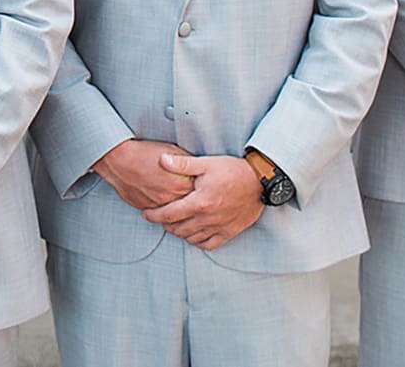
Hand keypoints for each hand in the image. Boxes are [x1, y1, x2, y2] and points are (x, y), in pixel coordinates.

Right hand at [93, 139, 196, 210]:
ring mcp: (157, 205)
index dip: (201, 191)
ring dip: (176, 208)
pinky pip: (158, 212)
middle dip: (191, 202)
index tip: (203, 189)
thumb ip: (186, 162)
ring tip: (178, 202)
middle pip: (188, 207)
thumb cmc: (143, 153)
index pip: (199, 194)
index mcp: (180, 185)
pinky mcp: (145, 208)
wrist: (118, 160)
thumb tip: (197, 167)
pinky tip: (162, 201)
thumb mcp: (171, 151)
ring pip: (173, 213)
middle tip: (194, 199)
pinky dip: (161, 208)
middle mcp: (170, 198)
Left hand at [142, 154, 264, 250]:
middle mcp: (208, 218)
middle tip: (159, 218)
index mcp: (199, 202)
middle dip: (165, 225)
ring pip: (192, 238)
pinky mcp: (230, 232)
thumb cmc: (232, 170)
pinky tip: (193, 234)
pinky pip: (209, 244)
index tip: (145, 213)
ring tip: (174, 225)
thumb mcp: (206, 163)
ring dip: (179, 233)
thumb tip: (161, 159)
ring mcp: (219, 227)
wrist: (259, 181)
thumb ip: (182, 163)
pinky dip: (198, 242)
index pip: (169, 214)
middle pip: (178, 229)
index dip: (154, 215)